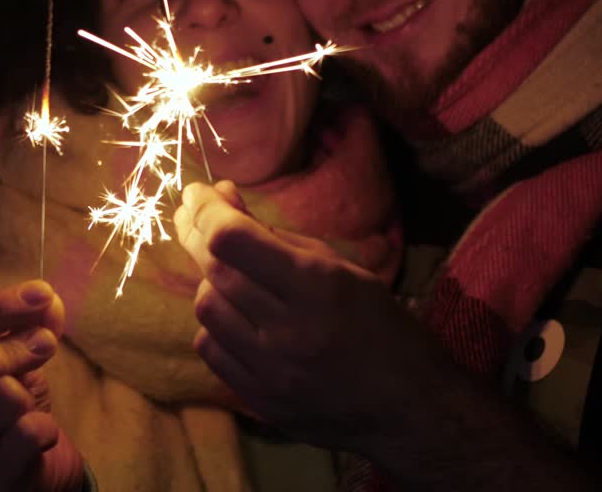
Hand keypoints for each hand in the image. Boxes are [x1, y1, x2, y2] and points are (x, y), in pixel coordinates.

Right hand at [0, 280, 85, 491]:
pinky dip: (45, 426)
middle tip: (46, 343)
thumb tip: (46, 301)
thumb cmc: (9, 410)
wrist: (31, 468)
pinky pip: (25, 434)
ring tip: (29, 404)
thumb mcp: (11, 360)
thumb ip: (24, 325)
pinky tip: (40, 434)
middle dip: (10, 348)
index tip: (41, 293)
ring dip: (28, 392)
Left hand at [174, 181, 447, 454]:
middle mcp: (287, 328)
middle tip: (193, 219)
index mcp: (317, 286)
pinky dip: (215, 325)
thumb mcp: (344, 270)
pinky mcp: (259, 400)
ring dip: (210, 282)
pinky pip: (211, 349)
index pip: (234, 240)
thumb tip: (224, 201)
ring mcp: (270, 370)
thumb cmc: (384, 328)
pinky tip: (235, 317)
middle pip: (215, 270)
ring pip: (206, 308)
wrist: (409, 408)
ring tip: (230, 274)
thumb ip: (281, 238)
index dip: (205, 210)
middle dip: (197, 236)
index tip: (195, 193)